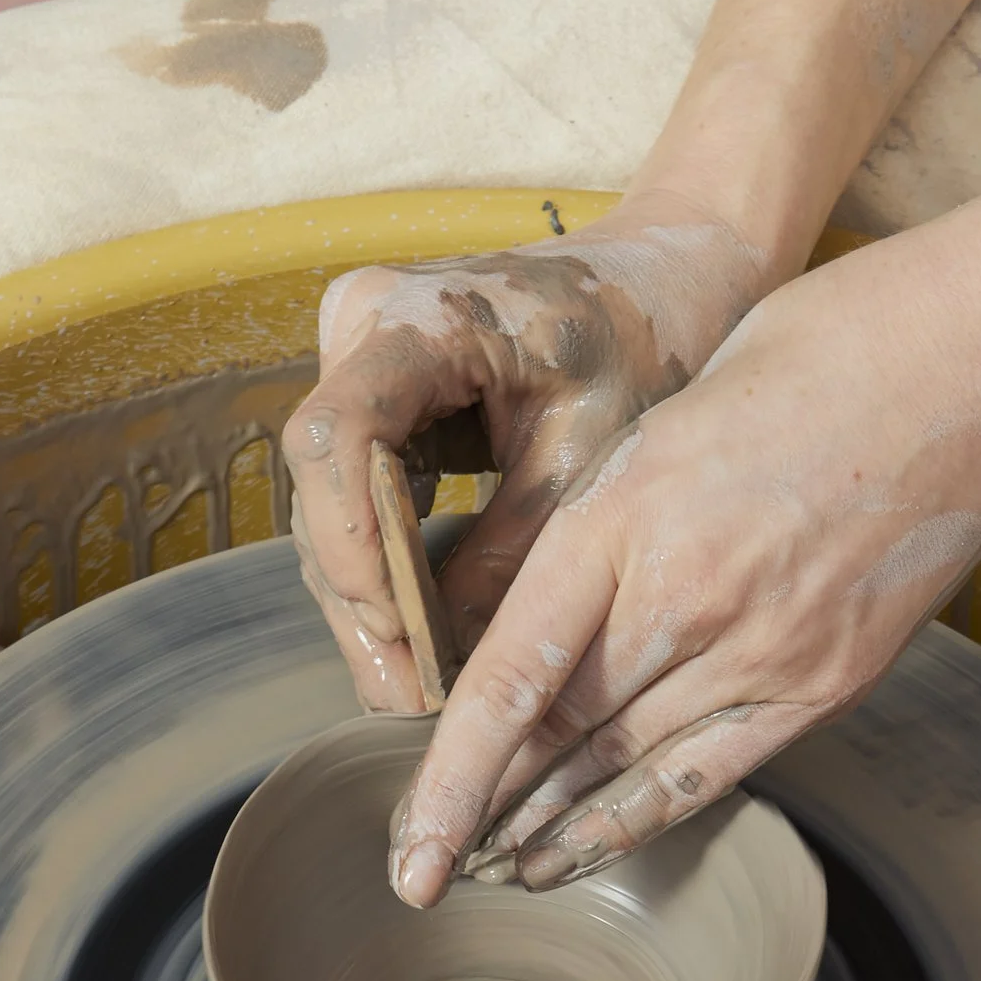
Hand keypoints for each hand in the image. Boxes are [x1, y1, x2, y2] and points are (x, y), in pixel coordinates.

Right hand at [282, 209, 768, 712]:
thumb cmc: (636, 341)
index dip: (351, 544)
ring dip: (369, 605)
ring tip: (416, 693)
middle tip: (407, 699)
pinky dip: (390, 576)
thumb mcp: (587, 455)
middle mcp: (362, 335)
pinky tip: (422, 646)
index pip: (333, 438)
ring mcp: (361, 371)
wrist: (658, 281)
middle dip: (362, 603)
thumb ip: (514, 555)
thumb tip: (457, 668)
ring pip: (332, 510)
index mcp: (411, 319)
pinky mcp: (379, 410)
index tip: (398, 630)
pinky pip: (362, 506)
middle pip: (322, 490)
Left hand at [382, 230, 980, 906]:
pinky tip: (577, 855)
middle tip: (423, 867)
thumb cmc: (811, 358)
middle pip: (558, 739)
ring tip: (491, 875)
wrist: (970, 363)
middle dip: (483, 813)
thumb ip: (598, 527)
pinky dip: (636, 820)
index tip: (409, 849)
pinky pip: (708, 774)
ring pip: (625, 770)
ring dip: (549, 832)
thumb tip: (535, 621)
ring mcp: (763, 651)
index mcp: (625, 516)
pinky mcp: (824, 682)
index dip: (451, 781)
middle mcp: (687, 599)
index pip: (511, 682)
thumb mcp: (664, 420)